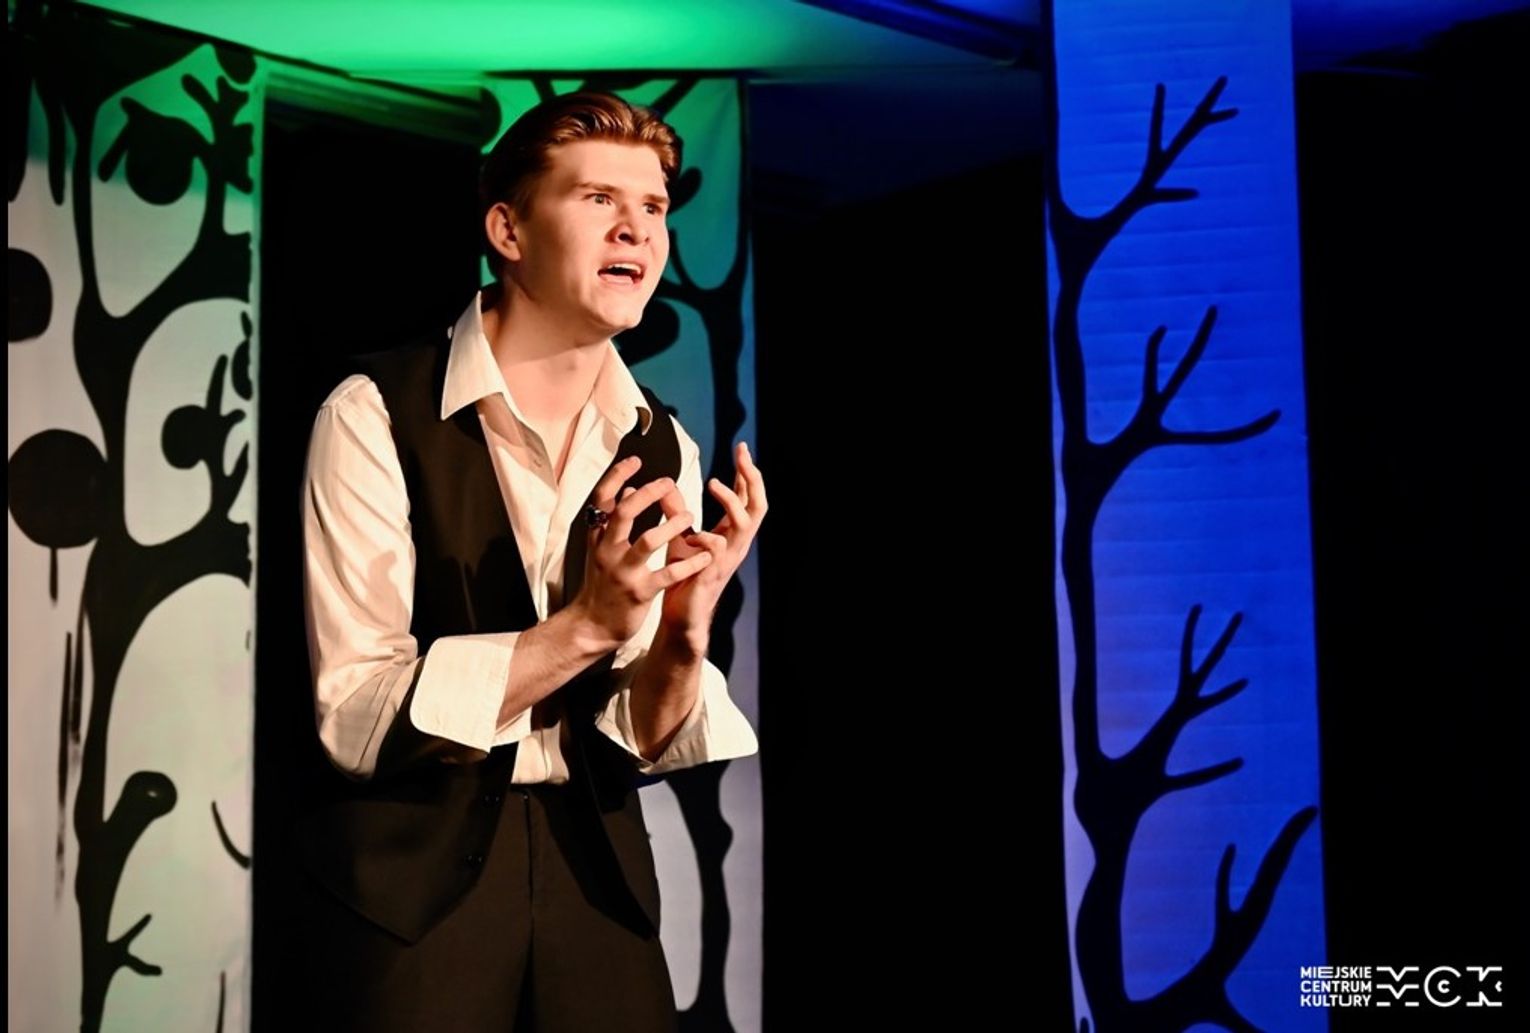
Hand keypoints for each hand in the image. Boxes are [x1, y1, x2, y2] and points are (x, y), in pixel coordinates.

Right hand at [567, 456, 712, 648]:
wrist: (592, 625)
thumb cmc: (601, 582)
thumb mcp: (601, 548)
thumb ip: (613, 519)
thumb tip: (627, 488)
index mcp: (598, 537)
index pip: (603, 499)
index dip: (617, 476)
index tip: (636, 460)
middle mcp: (607, 550)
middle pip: (624, 513)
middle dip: (648, 494)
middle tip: (669, 483)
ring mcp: (623, 572)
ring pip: (648, 541)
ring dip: (673, 525)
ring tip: (690, 517)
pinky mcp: (640, 592)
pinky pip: (669, 574)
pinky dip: (690, 562)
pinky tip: (706, 554)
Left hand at [658, 441, 767, 646]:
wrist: (680, 616)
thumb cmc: (682, 576)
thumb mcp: (678, 536)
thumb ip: (675, 511)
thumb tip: (664, 483)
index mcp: (730, 533)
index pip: (747, 497)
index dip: (746, 472)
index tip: (741, 447)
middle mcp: (735, 544)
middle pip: (758, 506)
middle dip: (753, 479)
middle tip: (742, 457)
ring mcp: (727, 559)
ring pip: (745, 524)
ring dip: (732, 501)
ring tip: (714, 484)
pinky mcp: (712, 575)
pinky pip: (718, 551)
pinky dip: (707, 538)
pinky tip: (691, 535)